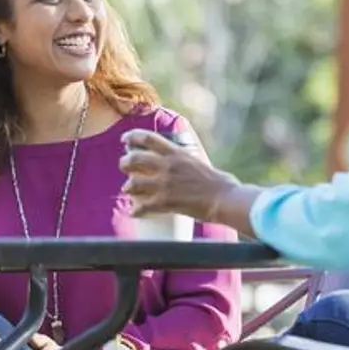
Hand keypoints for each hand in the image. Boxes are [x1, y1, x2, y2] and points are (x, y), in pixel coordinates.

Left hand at [119, 130, 240, 222]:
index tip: (125, 139)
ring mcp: (164, 184)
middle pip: (134, 159)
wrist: (225, 199)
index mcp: (176, 153)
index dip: (133, 136)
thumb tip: (183, 160)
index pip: (148, 138)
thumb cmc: (219, 182)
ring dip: (128, 187)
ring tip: (128, 190)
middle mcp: (167, 166)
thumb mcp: (199, 161)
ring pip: (133, 183)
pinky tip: (134, 213)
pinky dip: (136, 210)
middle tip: (124, 166)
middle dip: (124, 162)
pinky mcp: (165, 202)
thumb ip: (186, 159)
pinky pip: (142, 207)